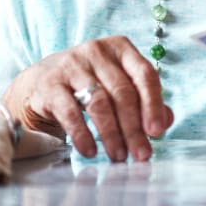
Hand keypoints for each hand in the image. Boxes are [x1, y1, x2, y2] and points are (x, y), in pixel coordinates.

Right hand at [2, 37, 172, 161]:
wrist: (39, 83)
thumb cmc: (88, 85)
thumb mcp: (117, 87)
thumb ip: (144, 102)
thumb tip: (166, 122)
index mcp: (120, 49)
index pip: (145, 74)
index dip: (153, 104)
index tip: (157, 132)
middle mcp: (96, 51)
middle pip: (123, 93)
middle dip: (134, 128)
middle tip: (141, 155)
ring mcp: (71, 65)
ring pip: (99, 103)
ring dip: (112, 134)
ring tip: (119, 157)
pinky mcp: (50, 84)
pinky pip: (70, 112)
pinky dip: (83, 134)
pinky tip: (90, 151)